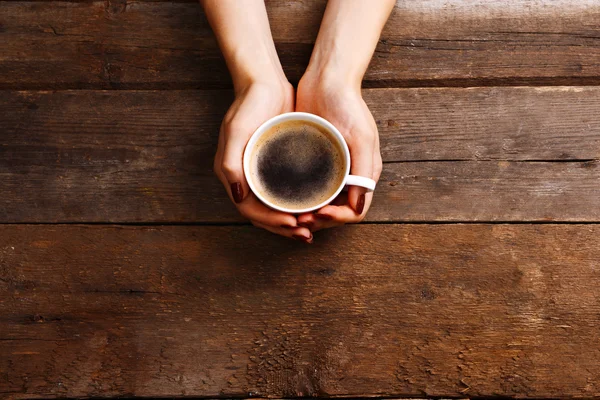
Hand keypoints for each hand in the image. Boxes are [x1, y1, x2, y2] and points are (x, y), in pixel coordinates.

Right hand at [214, 81, 312, 241]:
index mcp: (232, 174)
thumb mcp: (236, 131)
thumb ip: (230, 163)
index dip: (270, 222)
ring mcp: (261, 171)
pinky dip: (297, 203)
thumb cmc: (249, 104)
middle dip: (283, 228)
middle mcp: (245, 176)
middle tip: (306, 235)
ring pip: (275, 205)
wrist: (264, 81)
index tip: (292, 225)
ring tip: (311, 227)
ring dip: (291, 220)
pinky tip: (313, 206)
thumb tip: (238, 196)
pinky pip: (285, 190)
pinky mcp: (276, 163)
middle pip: (263, 213)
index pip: (250, 209)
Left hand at [295, 72, 381, 231]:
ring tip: (289, 213)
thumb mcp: (360, 137)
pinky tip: (283, 197)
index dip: (337, 219)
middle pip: (336, 212)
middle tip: (297, 220)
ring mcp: (332, 169)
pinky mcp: (314, 161)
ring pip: (320, 203)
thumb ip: (363, 171)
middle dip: (318, 220)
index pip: (354, 211)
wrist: (327, 79)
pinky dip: (298, 197)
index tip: (318, 214)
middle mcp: (350, 175)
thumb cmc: (348, 105)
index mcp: (365, 173)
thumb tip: (358, 207)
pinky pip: (308, 187)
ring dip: (306, 213)